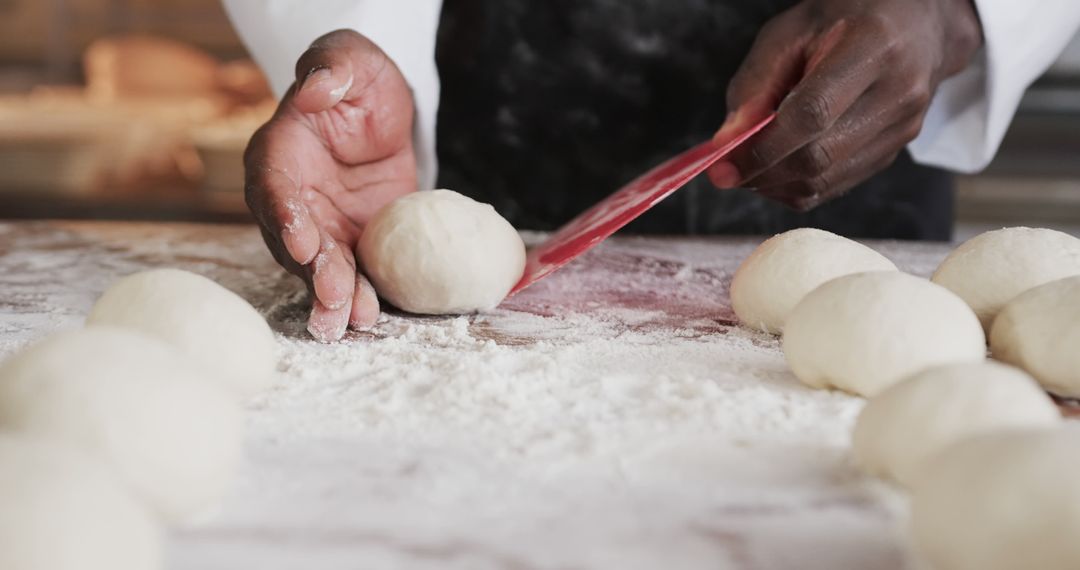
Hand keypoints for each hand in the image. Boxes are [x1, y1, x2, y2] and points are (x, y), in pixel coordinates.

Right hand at [244, 30, 415, 340]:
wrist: (381, 110)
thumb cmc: (357, 79)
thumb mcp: (349, 60)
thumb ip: (332, 69)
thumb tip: (317, 89)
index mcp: (277, 151)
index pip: (273, 186)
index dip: (284, 215)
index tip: (301, 241)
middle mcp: (290, 197)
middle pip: (292, 241)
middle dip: (312, 272)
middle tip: (334, 298)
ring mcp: (319, 225)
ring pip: (319, 267)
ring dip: (334, 296)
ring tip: (352, 322)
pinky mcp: (350, 241)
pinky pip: (352, 272)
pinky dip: (360, 295)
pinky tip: (371, 318)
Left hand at [707, 0, 981, 209]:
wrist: (915, 24)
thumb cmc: (844, 19)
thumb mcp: (790, 32)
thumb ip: (755, 84)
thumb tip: (727, 143)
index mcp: (873, 48)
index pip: (812, 115)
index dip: (762, 148)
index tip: (722, 167)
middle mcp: (898, 93)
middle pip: (819, 157)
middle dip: (763, 173)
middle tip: (727, 172)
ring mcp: (903, 127)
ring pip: (826, 180)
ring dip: (776, 184)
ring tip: (749, 167)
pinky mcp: (896, 151)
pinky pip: (837, 185)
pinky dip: (798, 186)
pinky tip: (778, 169)